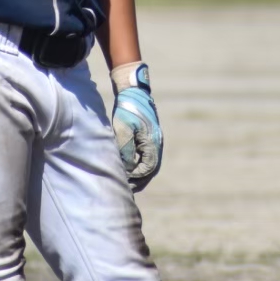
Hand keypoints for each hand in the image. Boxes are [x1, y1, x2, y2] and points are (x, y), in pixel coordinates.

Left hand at [110, 62, 162, 190]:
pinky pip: (146, 156)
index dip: (137, 178)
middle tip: (127, 189)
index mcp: (152, 143)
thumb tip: (126, 168)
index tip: (125, 182)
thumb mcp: (123, 130)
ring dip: (140, 174)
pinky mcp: (149, 137)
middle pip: (151, 169)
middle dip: (140, 180)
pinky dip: (139, 164)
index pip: (148, 169)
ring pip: (150, 163)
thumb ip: (125, 150)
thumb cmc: (127, 110)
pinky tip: (129, 167)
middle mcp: (156, 143)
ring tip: (128, 182)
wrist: (133, 91)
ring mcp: (154, 140)